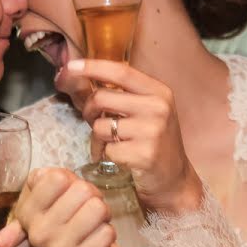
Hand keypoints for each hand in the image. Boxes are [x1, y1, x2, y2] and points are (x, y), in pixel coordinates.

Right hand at [0, 167, 124, 246]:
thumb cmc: (71, 221)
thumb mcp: (51, 197)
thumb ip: (42, 181)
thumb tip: (40, 176)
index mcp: (27, 213)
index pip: (57, 178)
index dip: (72, 180)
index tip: (70, 194)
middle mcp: (38, 233)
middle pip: (82, 190)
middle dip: (92, 197)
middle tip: (87, 211)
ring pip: (97, 209)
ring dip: (103, 214)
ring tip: (94, 224)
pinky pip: (107, 232)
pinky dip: (108, 233)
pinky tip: (98, 242)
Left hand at [68, 58, 202, 214]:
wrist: (174, 179)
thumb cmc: (155, 142)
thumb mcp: (149, 111)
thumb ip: (126, 95)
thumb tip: (88, 78)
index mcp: (159, 92)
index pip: (121, 71)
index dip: (92, 66)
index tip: (71, 66)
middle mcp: (158, 108)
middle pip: (102, 98)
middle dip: (88, 111)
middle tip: (93, 121)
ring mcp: (152, 131)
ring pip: (100, 126)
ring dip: (97, 139)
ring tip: (110, 145)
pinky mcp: (144, 154)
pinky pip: (107, 149)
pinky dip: (106, 155)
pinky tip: (119, 159)